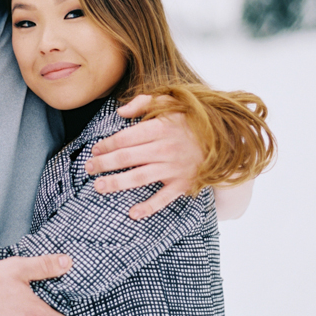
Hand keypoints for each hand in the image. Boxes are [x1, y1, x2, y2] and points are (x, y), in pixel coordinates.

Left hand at [86, 94, 199, 219]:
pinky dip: (148, 207)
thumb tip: (120, 111)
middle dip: (104, 163)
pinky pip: (163, 198)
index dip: (107, 144)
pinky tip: (132, 213)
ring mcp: (173, 168)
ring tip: (99, 186)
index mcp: (160, 128)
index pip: (125, 137)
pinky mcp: (183, 184)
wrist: (227, 139)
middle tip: (88, 168)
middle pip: (127, 157)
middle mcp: (164, 149)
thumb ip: (144, 103)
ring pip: (138, 177)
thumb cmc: (194, 120)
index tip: (95, 149)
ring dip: (116, 183)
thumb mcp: (172, 102)